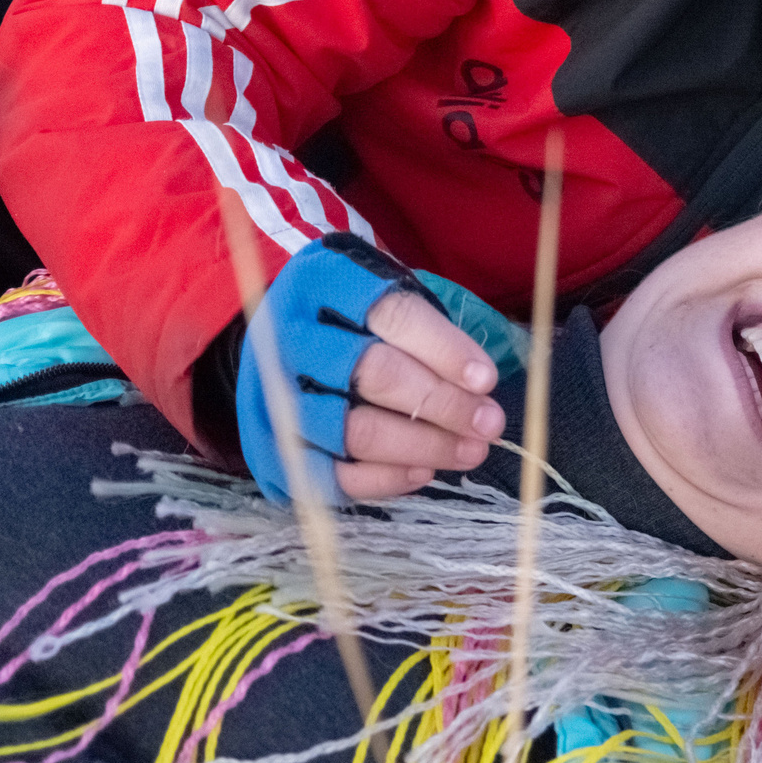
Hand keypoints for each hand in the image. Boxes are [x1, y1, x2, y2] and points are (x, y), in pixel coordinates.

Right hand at [235, 234, 503, 503]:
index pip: (393, 315)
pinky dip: (384, 479)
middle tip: (488, 424)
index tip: (486, 381)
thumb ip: (426, 333)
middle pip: (376, 374)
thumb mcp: (381, 298)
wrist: (272, 347)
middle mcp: (290, 336)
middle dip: (442, 403)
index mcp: (322, 283)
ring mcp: (276, 396)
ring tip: (470, 451)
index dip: (445, 350)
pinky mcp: (273, 449)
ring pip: (357, 431)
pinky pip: (333, 476)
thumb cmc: (348, 320)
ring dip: (423, 446)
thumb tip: (480, 387)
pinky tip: (423, 472)